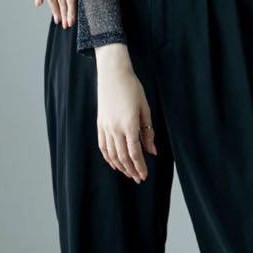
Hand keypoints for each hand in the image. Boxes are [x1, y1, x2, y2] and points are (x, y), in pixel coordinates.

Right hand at [95, 45, 156, 182]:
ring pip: (112, 153)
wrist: (113, 74)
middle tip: (138, 178)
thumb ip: (148, 132)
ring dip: (120, 166)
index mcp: (129, 124)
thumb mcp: (145, 109)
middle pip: (123, 156)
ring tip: (128, 173)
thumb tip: (152, 151)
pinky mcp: (100, 124)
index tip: (144, 176)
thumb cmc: (132, 88)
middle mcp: (115, 128)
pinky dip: (108, 157)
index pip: (135, 153)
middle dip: (131, 170)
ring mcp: (105, 126)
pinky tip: (114, 163)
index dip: (140, 166)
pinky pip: (103, 145)